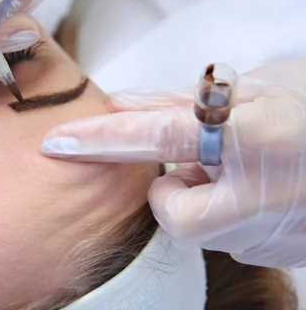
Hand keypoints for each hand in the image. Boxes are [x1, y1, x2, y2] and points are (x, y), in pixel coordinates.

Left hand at [41, 58, 305, 267]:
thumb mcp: (259, 86)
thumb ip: (183, 100)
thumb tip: (121, 103)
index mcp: (258, 136)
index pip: (157, 136)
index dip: (102, 138)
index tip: (58, 142)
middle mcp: (266, 191)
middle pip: (176, 214)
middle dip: (168, 195)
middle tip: (190, 168)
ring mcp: (279, 231)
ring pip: (204, 230)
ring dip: (204, 201)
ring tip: (240, 172)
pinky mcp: (287, 254)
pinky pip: (234, 240)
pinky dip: (231, 215)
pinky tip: (260, 191)